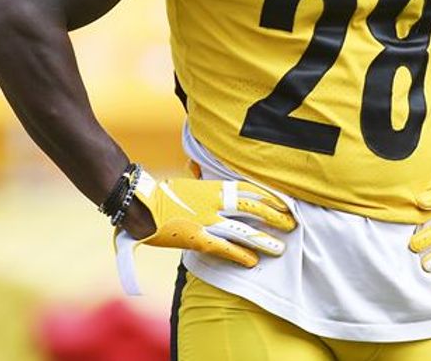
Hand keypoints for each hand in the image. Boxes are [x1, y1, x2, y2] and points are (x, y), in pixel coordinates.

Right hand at [121, 171, 295, 267]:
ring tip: (280, 247)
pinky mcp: (198, 238)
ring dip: (264, 239)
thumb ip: (198, 181)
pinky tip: (253, 261)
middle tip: (291, 224)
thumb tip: (197, 170)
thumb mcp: (186, 182)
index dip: (269, 197)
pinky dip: (240, 255)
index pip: (249, 189)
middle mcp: (215, 202)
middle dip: (274, 216)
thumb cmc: (161, 194)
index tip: (285, 202)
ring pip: (244, 230)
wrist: (140, 204)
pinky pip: (225, 248)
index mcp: (214, 187)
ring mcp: (208, 220)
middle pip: (253, 208)